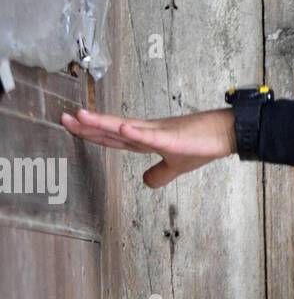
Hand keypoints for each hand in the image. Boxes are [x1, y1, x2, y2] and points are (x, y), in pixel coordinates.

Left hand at [59, 106, 236, 187]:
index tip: (71, 126)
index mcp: (146, 139)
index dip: (91, 133)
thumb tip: (146, 182)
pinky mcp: (173, 138)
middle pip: (112, 130)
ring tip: (81, 116)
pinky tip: (121, 127)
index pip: (113, 137)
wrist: (225, 134)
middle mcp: (147, 132)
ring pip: (125, 128)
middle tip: (63, 118)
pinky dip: (135, 132)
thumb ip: (160, 174)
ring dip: (103, 123)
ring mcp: (159, 133)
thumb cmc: (203, 144)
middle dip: (87, 126)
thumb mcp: (177, 166)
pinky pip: (151, 136)